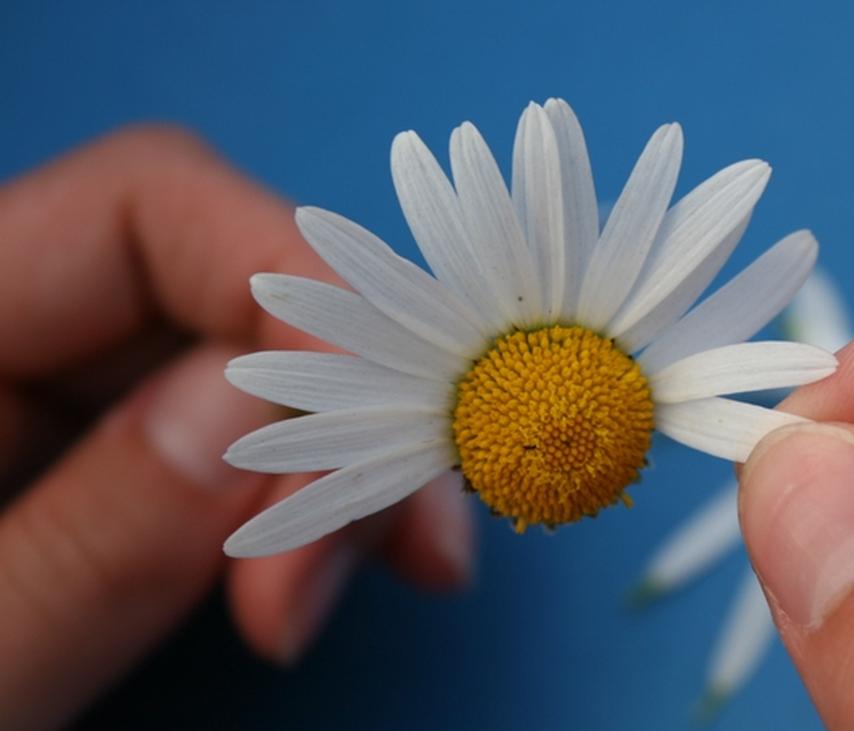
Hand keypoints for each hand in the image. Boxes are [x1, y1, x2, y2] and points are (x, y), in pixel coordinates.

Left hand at [0, 127, 473, 728]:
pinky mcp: (91, 488)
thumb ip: (81, 548)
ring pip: (246, 381)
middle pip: (221, 297)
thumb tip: (252, 411)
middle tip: (407, 549)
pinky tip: (328, 568)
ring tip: (382, 579)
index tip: (374, 433)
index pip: (141, 206)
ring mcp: (47, 419)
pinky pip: (224, 459)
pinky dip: (303, 508)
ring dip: (337, 469)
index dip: (289, 284)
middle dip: (335, 409)